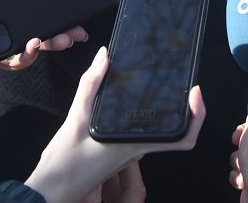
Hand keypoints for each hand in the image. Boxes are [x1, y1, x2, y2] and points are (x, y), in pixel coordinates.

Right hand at [24, 47, 205, 202]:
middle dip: (183, 105)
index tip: (196, 93)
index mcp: (135, 143)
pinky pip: (142, 132)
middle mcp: (138, 149)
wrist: (51, 190)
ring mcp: (131, 152)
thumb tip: (104, 57)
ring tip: (163, 85)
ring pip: (158, 129)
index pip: (181, 138)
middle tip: (184, 83)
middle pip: (174, 129)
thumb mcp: (74, 119)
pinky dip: (146, 116)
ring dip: (164, 110)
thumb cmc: (63, 164)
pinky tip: (135, 101)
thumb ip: (90, 85)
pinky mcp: (121, 152)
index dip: (197, 116)